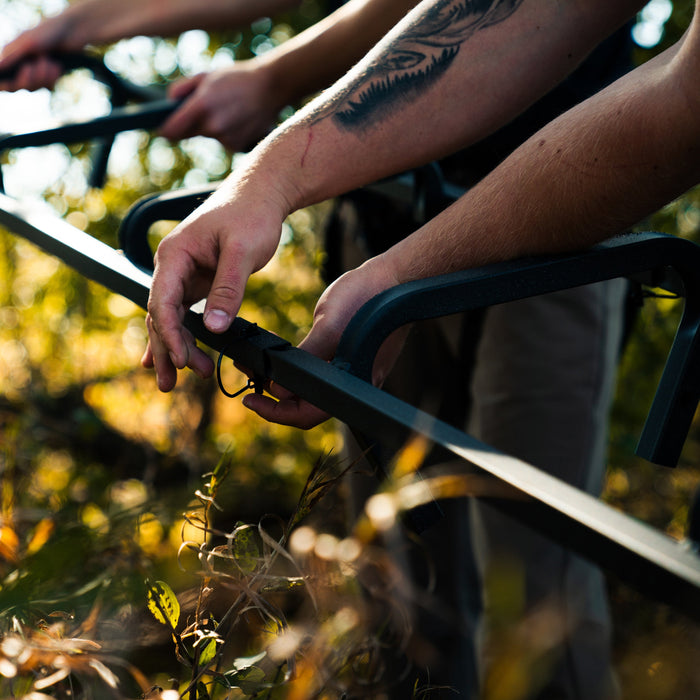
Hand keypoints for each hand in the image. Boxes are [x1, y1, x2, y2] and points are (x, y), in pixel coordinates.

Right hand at [0, 15, 75, 90]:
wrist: (72, 33)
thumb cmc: (48, 32)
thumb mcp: (28, 44)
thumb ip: (12, 57)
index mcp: (9, 55)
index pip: (1, 78)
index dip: (3, 84)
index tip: (10, 85)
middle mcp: (19, 65)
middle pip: (17, 86)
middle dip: (30, 77)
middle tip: (41, 61)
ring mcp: (35, 72)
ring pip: (33, 87)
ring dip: (43, 74)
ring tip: (50, 59)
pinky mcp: (49, 77)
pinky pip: (47, 87)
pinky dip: (53, 77)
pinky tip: (57, 66)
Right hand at [142, 173, 288, 391]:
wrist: (261, 195)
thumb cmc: (251, 214)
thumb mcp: (242, 252)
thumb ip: (227, 290)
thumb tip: (214, 329)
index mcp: (174, 255)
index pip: (163, 302)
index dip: (170, 335)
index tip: (181, 361)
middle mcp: (172, 266)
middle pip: (161, 315)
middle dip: (166, 349)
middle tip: (170, 384)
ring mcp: (184, 274)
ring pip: (172, 317)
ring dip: (175, 346)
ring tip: (178, 378)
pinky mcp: (199, 281)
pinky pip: (186, 312)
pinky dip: (184, 334)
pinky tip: (177, 356)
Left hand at [160, 62, 280, 151]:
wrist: (271, 88)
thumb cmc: (236, 78)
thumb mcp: (206, 75)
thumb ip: (182, 89)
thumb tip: (169, 104)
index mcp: (201, 106)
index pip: (172, 130)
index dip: (164, 131)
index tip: (161, 130)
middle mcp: (212, 126)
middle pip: (188, 133)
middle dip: (190, 123)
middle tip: (204, 109)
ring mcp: (225, 138)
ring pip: (207, 135)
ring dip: (211, 126)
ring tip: (228, 109)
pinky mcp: (236, 146)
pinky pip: (222, 140)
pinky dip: (226, 132)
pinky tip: (238, 119)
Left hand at [242, 254, 405, 428]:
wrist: (393, 277)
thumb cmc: (366, 300)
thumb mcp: (328, 328)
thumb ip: (305, 360)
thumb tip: (278, 389)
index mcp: (351, 384)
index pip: (308, 414)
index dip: (275, 412)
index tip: (251, 400)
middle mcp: (351, 383)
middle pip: (306, 403)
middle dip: (273, 394)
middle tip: (247, 380)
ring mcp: (351, 370)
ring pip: (310, 385)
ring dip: (281, 377)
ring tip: (254, 362)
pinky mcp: (348, 355)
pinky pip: (318, 369)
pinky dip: (295, 364)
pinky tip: (278, 352)